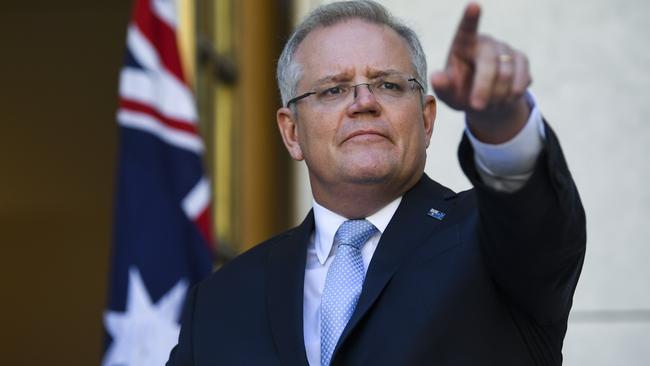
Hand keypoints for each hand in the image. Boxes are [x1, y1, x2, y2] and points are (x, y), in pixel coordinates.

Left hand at [431, 3, 531, 142]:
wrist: (484, 101)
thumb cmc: (460, 93)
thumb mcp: (448, 93)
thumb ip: (442, 86)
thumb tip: (437, 78)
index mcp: (463, 44)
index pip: (466, 28)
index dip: (470, 18)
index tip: (473, 5)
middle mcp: (486, 41)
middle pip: (489, 63)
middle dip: (484, 89)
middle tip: (476, 107)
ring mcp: (506, 48)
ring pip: (507, 75)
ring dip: (497, 96)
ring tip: (488, 104)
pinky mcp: (522, 59)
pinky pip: (522, 80)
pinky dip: (511, 96)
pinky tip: (503, 100)